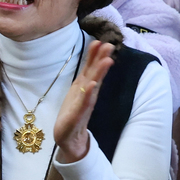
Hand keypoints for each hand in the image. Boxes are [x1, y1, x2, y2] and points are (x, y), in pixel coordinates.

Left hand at [54, 40, 114, 161]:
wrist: (70, 139)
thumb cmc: (73, 113)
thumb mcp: (78, 92)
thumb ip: (85, 78)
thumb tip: (92, 63)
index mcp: (85, 87)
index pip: (91, 68)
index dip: (96, 55)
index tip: (101, 41)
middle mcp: (87, 94)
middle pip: (95, 74)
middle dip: (102, 59)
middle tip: (110, 45)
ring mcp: (83, 104)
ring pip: (93, 86)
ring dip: (99, 73)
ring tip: (107, 61)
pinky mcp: (77, 115)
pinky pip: (84, 103)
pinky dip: (89, 93)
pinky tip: (93, 84)